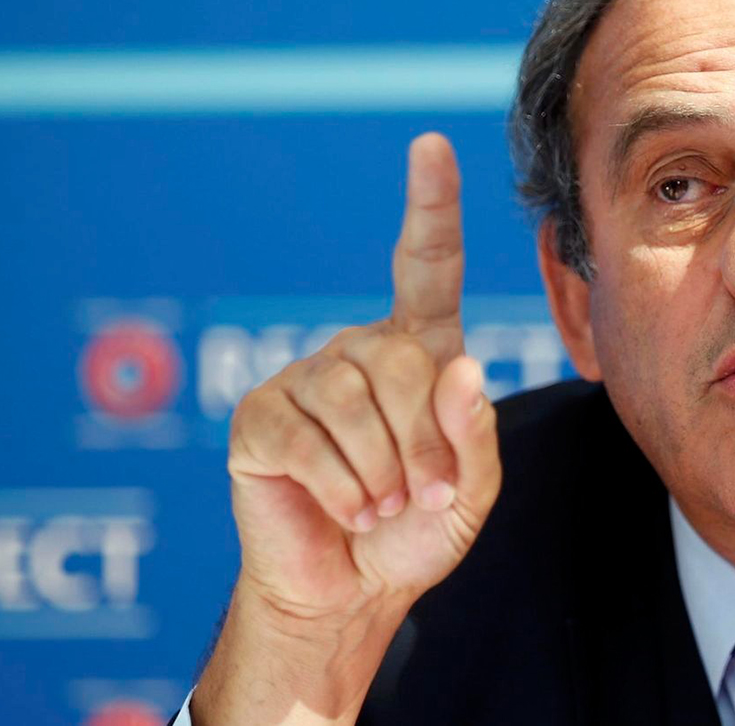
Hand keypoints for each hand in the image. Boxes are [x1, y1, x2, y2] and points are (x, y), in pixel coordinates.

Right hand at [192, 133, 500, 724]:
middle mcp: (359, 351)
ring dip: (383, 472)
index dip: (429, 207)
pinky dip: (341, 487)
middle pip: (401, 361)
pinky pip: (308, 437)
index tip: (430, 146)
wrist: (350, 588)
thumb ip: (474, 435)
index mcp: (417, 352)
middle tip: (424, 496)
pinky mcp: (260, 417)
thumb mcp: (469, 494)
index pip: (424, 266)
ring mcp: (304, 379)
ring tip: (383, 506)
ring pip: (353, 400)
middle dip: (425, 444)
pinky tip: (346, 510)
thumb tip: (456, 369)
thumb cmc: (414, 531)